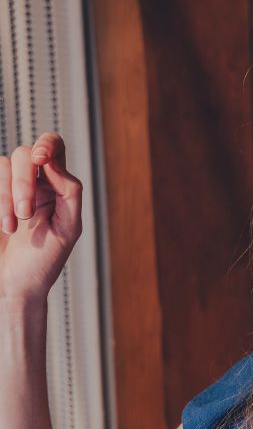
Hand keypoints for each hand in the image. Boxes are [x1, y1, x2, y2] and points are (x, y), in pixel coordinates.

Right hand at [0, 133, 82, 302]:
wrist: (17, 284)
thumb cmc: (45, 260)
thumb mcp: (68, 229)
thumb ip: (69, 192)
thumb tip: (54, 163)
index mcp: (57, 186)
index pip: (54, 147)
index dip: (47, 144)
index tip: (40, 160)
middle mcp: (33, 181)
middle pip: (24, 154)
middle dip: (23, 183)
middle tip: (25, 214)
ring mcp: (8, 187)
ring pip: (3, 165)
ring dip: (6, 196)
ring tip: (11, 227)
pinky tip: (3, 225)